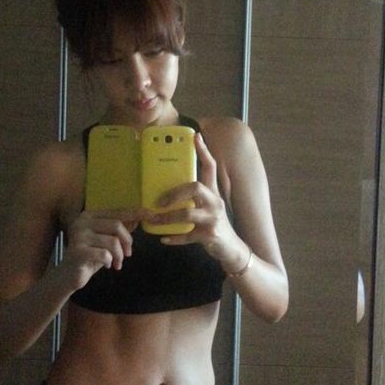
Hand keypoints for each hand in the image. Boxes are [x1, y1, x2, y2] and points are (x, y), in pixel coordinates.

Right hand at [64, 207, 146, 289]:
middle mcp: (82, 221)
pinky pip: (104, 254)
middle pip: (116, 225)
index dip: (135, 213)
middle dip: (127, 241)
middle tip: (128, 254)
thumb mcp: (106, 241)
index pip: (117, 212)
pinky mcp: (77, 251)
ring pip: (112, 241)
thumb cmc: (90, 256)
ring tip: (117, 263)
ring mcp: (78, 236)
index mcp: (90, 215)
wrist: (69, 275)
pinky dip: (109, 261)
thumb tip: (137, 217)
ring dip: (119, 255)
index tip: (152, 214)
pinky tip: (106, 265)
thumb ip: (118, 230)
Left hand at [146, 133, 239, 264]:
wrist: (231, 247)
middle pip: (195, 187)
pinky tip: (163, 238)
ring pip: (187, 213)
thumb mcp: (207, 206)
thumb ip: (194, 197)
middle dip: (174, 192)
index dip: (203, 151)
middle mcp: (215, 202)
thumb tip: (166, 189)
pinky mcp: (209, 235)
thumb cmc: (213, 223)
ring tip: (154, 219)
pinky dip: (174, 238)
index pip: (211, 167)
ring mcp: (213, 219)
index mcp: (213, 192)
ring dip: (167, 217)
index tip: (195, 137)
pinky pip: (187, 235)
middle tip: (159, 200)